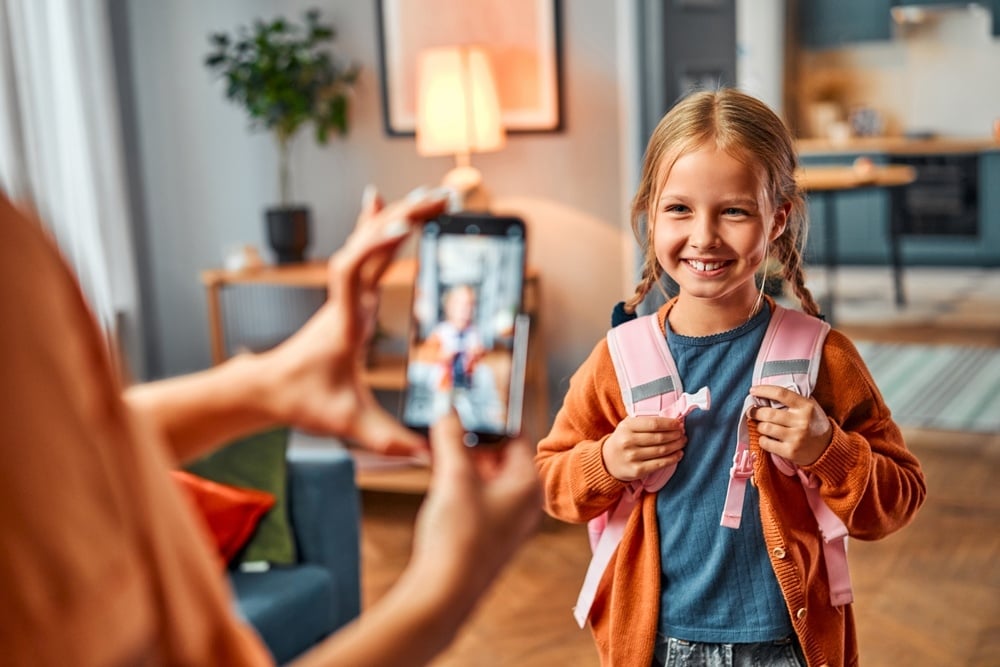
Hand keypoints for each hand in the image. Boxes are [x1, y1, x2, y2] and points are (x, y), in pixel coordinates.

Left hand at [263, 186, 447, 456]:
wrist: (268, 389)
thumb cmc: (302, 401)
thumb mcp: (346, 424)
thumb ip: (387, 440)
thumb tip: (426, 456)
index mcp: (345, 322)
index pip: (353, 271)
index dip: (375, 246)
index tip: (402, 226)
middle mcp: (346, 300)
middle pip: (370, 245)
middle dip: (406, 217)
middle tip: (442, 198)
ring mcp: (346, 295)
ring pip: (370, 243)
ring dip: (400, 216)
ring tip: (433, 196)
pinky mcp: (349, 297)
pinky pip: (365, 251)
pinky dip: (376, 224)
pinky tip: (382, 202)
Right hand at [412, 412, 541, 590]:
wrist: (444, 593)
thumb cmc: (459, 537)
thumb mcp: (454, 476)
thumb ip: (451, 438)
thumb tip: (449, 412)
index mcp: (528, 484)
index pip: (516, 435)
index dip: (491, 416)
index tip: (470, 401)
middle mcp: (525, 502)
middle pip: (502, 456)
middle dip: (474, 438)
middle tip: (449, 419)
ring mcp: (508, 520)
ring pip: (488, 477)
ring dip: (464, 459)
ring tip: (438, 443)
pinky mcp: (490, 535)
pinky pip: (480, 496)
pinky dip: (462, 482)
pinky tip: (439, 476)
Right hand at [601, 415, 686, 481]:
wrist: (607, 461)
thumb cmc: (623, 439)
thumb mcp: (627, 426)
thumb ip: (644, 421)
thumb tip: (671, 420)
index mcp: (627, 427)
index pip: (653, 423)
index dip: (669, 424)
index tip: (679, 424)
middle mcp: (628, 442)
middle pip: (660, 437)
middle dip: (675, 435)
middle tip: (683, 433)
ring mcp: (632, 457)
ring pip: (662, 450)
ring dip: (677, 445)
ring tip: (683, 442)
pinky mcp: (637, 470)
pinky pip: (660, 464)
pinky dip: (673, 458)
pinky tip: (679, 454)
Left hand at [748, 385, 832, 465]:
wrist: (828, 448)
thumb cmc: (814, 424)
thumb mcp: (810, 407)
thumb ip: (794, 399)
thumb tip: (767, 392)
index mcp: (806, 406)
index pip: (781, 394)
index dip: (764, 390)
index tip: (753, 390)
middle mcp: (802, 422)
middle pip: (768, 413)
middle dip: (755, 411)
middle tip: (752, 411)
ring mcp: (796, 438)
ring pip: (765, 428)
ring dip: (759, 426)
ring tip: (762, 425)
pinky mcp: (790, 452)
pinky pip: (766, 443)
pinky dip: (762, 439)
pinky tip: (767, 438)